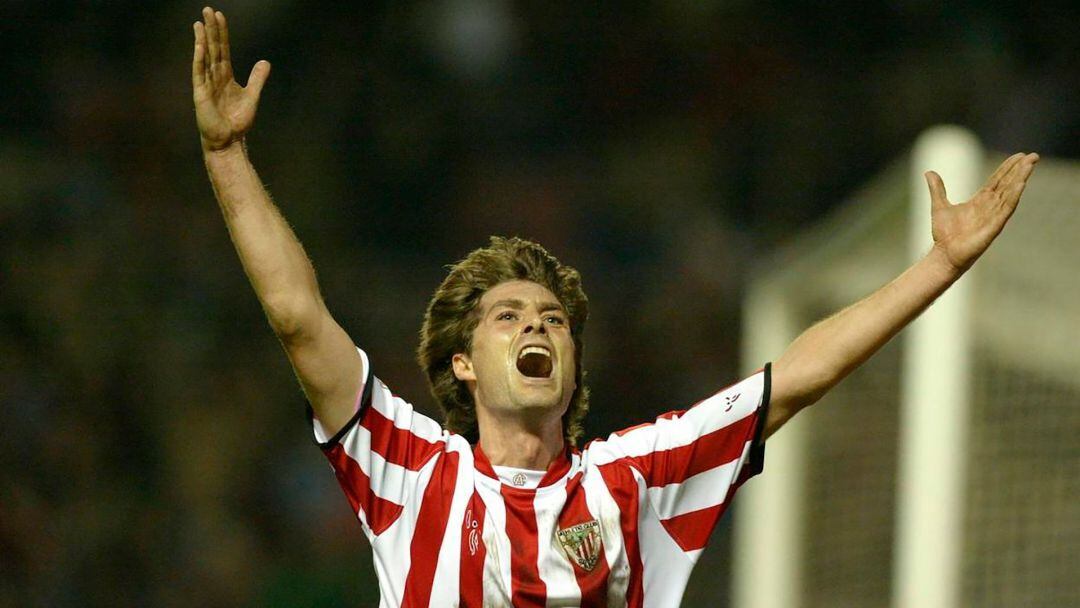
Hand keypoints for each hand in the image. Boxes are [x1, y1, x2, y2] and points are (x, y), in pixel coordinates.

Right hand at [192, 6, 270, 151]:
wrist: (229, 141)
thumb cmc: (237, 121)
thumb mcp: (252, 96)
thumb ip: (257, 78)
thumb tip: (265, 61)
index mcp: (225, 76)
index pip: (222, 50)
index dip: (222, 33)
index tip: (220, 17)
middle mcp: (214, 77)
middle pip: (212, 48)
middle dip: (211, 29)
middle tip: (208, 9)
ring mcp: (205, 84)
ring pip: (204, 57)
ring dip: (202, 39)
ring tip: (200, 22)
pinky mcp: (200, 93)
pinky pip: (199, 73)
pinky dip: (199, 59)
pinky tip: (200, 45)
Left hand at [926, 152, 1038, 272]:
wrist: (944, 254)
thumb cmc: (945, 234)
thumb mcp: (940, 205)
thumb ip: (937, 189)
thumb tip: (929, 172)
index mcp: (980, 201)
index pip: (998, 180)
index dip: (1008, 168)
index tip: (1019, 155)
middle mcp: (990, 207)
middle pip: (1008, 184)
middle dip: (1020, 169)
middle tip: (1033, 155)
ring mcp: (994, 216)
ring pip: (1011, 193)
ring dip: (1021, 178)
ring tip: (1030, 164)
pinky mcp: (995, 226)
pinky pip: (1007, 208)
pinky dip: (1014, 195)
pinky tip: (1022, 182)